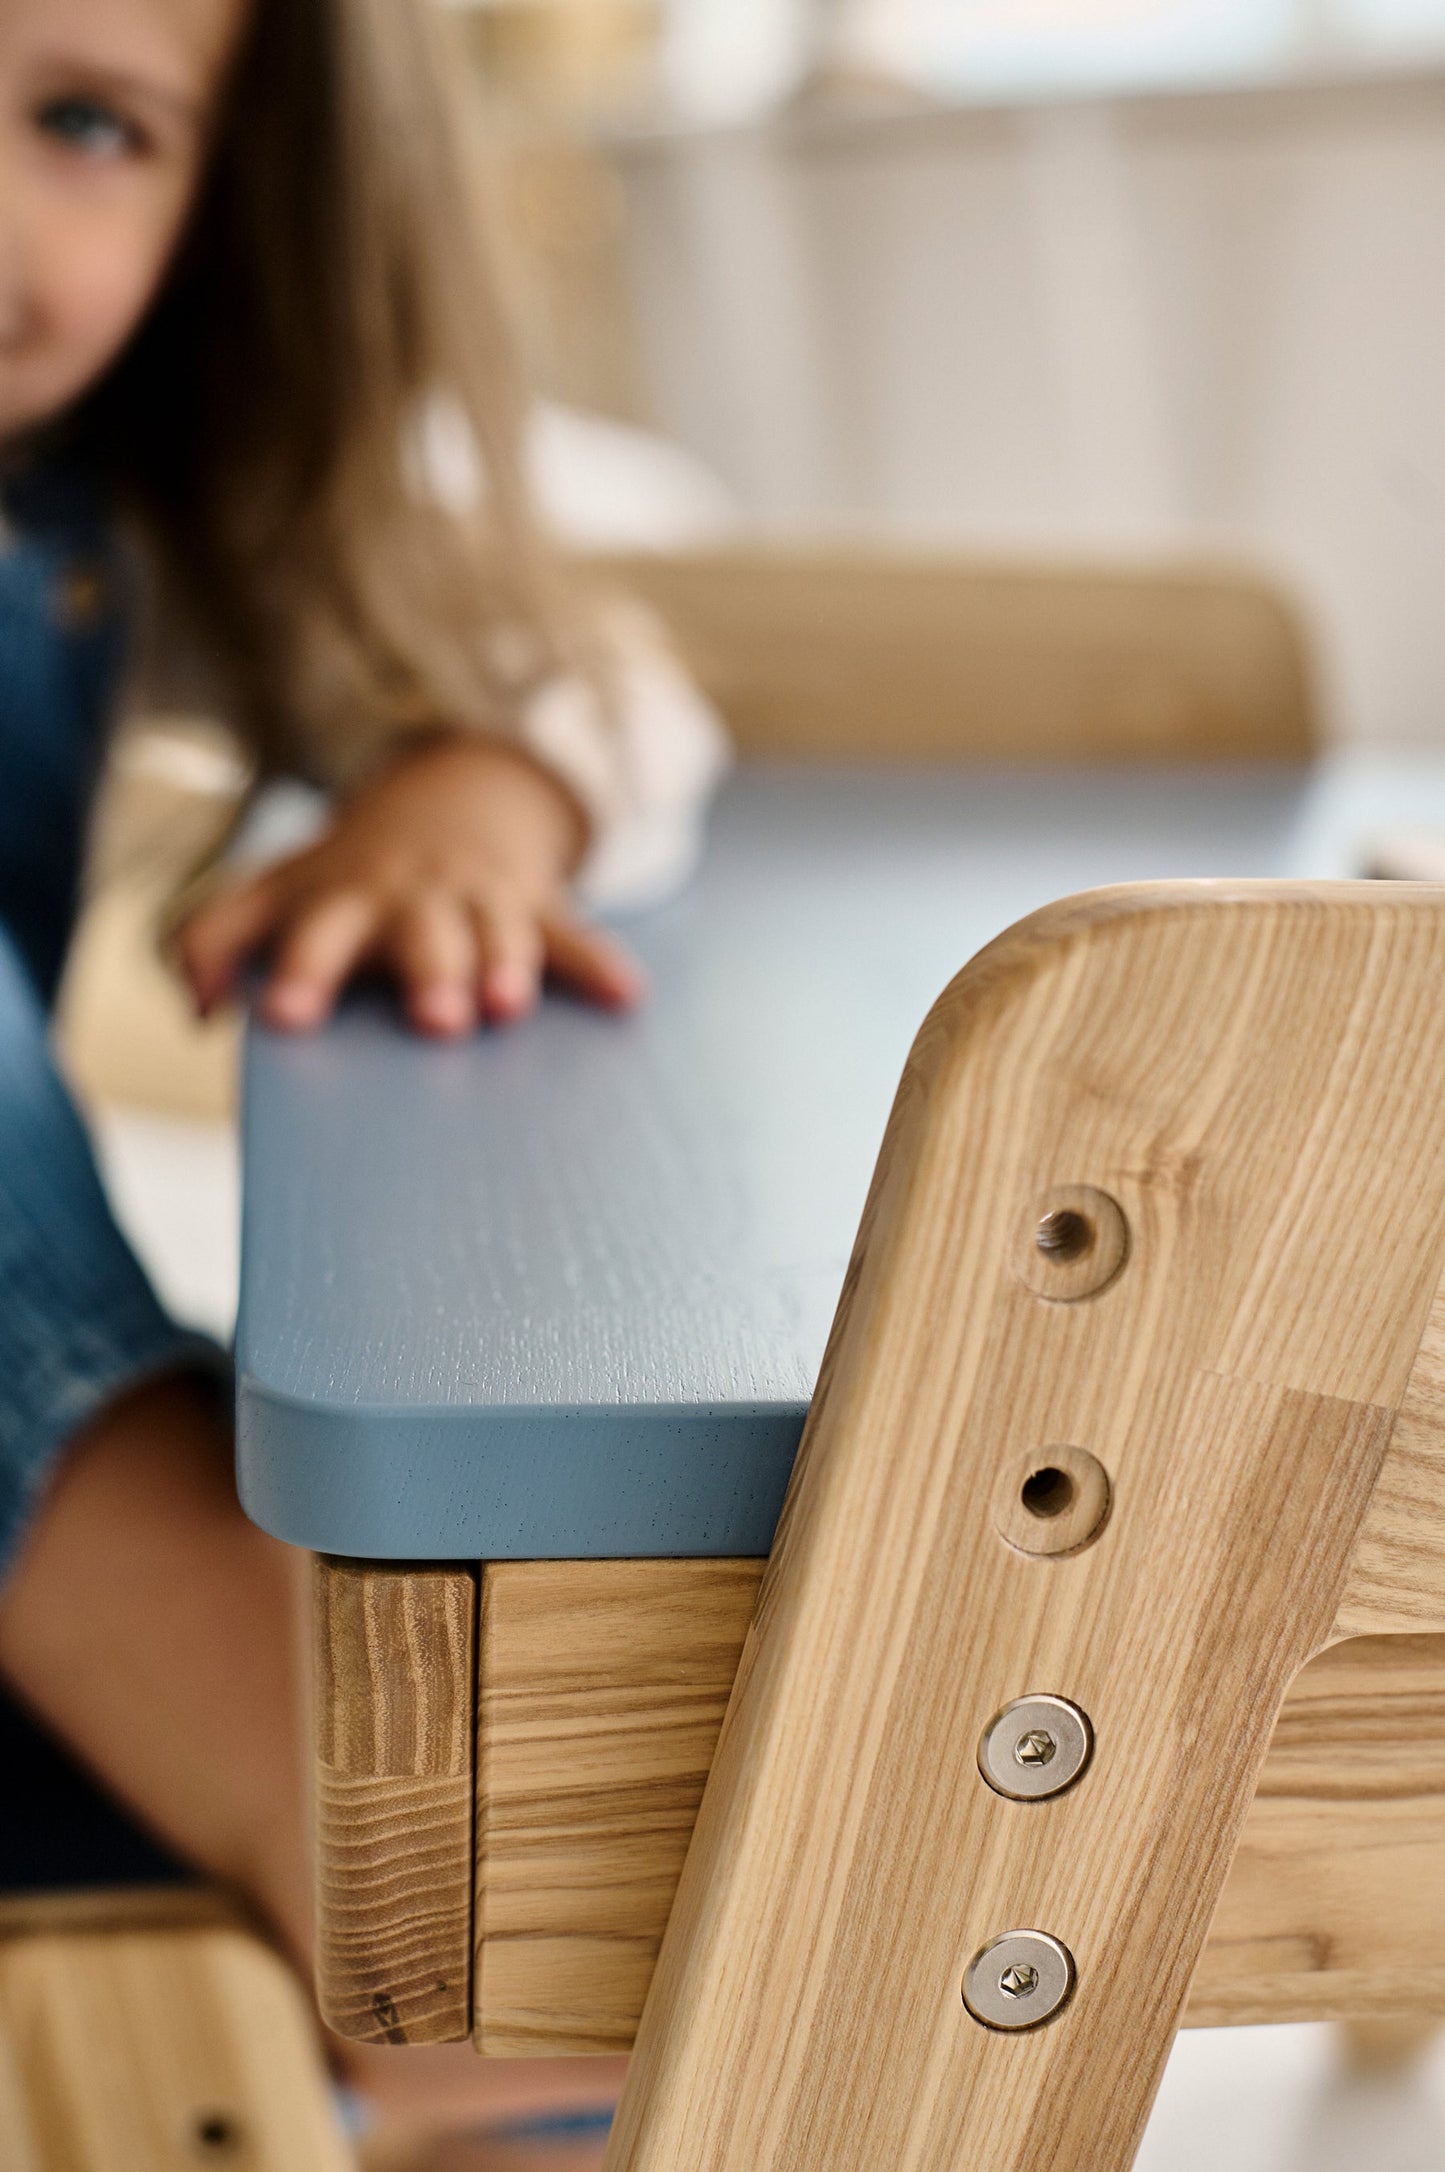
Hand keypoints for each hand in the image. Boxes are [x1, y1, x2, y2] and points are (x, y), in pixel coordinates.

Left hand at [177, 737, 642, 1036]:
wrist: (450, 800)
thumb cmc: (348, 878)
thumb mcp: (274, 890)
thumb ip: (215, 938)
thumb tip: (199, 1004)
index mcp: (343, 901)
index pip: (314, 935)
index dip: (303, 973)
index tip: (287, 1018)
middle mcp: (414, 900)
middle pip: (420, 936)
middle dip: (431, 973)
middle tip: (435, 1021)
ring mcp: (479, 902)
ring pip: (498, 932)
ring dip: (507, 964)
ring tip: (508, 1007)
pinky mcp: (536, 908)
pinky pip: (572, 935)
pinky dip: (599, 965)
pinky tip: (626, 997)